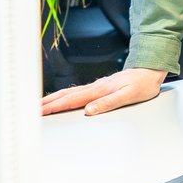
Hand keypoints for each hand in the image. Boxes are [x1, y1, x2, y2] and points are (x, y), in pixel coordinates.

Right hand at [40, 67, 165, 116]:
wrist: (151, 70)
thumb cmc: (143, 84)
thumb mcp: (129, 96)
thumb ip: (109, 103)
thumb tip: (89, 110)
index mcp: (99, 90)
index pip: (72, 100)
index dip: (55, 106)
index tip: (41, 111)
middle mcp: (95, 87)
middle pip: (66, 95)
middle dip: (48, 103)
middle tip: (32, 110)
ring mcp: (96, 86)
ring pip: (69, 93)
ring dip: (54, 99)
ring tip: (40, 104)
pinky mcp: (100, 87)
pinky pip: (77, 92)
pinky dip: (64, 96)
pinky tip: (61, 98)